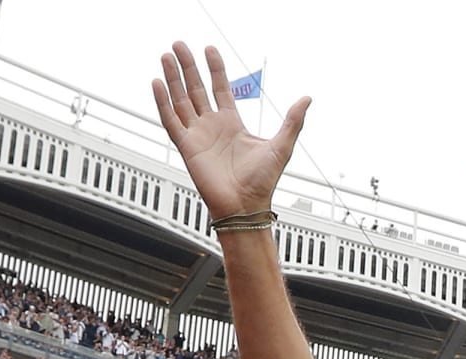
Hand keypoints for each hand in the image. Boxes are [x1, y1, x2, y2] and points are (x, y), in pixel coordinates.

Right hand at [152, 43, 309, 218]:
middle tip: (180, 45)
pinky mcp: (186, 147)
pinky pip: (171, 120)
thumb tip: (307, 99)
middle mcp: (213, 127)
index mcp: (232, 124)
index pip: (220, 88)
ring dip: (173, 78)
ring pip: (181, 99)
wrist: (246, 206)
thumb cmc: (263, 182)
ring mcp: (198, 135)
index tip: (210, 49)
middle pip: (196, 89)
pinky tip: (157, 83)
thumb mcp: (281, 145)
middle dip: (189, 66)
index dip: (215, 69)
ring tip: (166, 55)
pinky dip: (163, 102)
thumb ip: (293, 121)